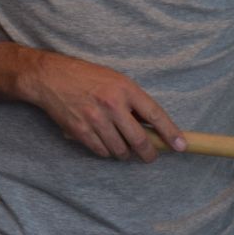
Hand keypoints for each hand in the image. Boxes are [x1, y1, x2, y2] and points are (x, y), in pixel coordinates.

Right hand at [26, 52, 185, 161]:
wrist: (52, 77)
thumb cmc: (88, 77)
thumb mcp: (117, 80)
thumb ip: (134, 101)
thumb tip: (153, 125)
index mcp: (126, 89)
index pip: (155, 115)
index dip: (170, 133)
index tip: (181, 146)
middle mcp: (113, 105)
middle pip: (139, 140)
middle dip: (149, 153)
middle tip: (151, 157)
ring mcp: (96, 119)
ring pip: (120, 149)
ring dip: (125, 154)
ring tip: (124, 149)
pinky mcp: (80, 131)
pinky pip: (101, 151)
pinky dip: (106, 152)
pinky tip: (105, 144)